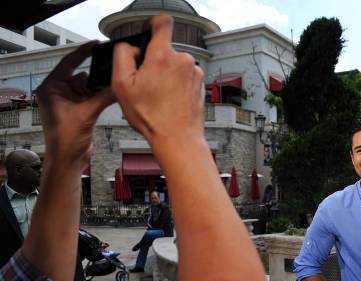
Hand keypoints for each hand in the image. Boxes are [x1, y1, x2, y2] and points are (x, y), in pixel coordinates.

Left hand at [36, 42, 113, 164]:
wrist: (67, 160)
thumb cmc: (65, 139)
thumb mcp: (86, 114)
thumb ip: (104, 97)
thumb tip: (120, 84)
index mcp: (51, 88)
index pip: (69, 63)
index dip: (83, 53)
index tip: (97, 45)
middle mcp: (58, 92)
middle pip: (80, 74)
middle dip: (96, 72)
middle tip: (113, 64)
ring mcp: (68, 101)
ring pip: (88, 87)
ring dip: (101, 85)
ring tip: (116, 79)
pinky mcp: (78, 109)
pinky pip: (92, 97)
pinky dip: (101, 95)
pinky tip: (113, 93)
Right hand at [112, 15, 203, 147]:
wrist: (178, 138)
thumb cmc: (153, 117)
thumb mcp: (122, 85)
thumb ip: (122, 56)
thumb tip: (130, 48)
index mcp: (162, 56)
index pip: (162, 23)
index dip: (153, 24)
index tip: (149, 30)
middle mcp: (182, 60)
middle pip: (165, 50)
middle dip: (154, 62)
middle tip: (147, 84)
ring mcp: (194, 72)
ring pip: (175, 65)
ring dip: (166, 75)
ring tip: (159, 96)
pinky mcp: (200, 84)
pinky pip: (185, 77)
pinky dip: (177, 85)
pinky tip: (170, 100)